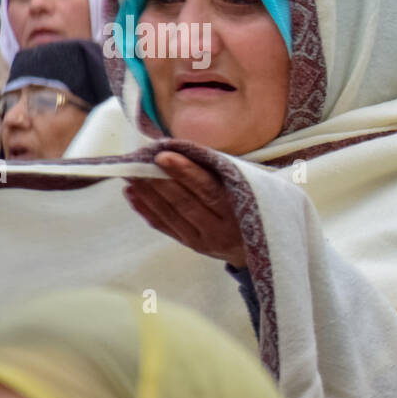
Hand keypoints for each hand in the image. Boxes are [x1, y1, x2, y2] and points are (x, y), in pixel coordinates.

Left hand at [124, 151, 247, 267]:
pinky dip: (146, 210)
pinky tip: (132, 193)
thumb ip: (224, 174)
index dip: (185, 172)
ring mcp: (205, 241)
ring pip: (170, 214)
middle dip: (158, 180)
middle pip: (184, 202)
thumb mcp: (253, 189)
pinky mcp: (193, 246)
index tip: (162, 156)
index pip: (208, 189)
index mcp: (240, 212)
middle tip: (137, 161)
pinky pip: (164, 227)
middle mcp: (221, 231)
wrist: (267, 246)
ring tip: (129, 172)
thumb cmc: (258, 206)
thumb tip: (184, 151)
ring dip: (147, 192)